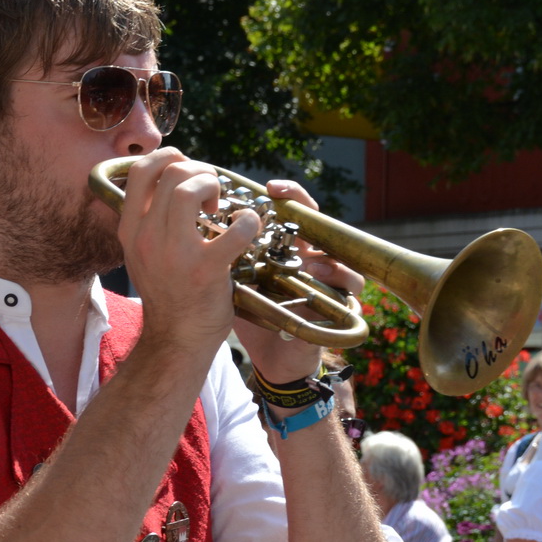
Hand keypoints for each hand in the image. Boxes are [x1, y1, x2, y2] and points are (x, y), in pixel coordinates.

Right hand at [118, 150, 257, 357]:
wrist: (175, 340)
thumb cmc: (168, 293)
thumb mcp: (142, 253)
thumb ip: (148, 220)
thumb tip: (167, 181)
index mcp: (130, 230)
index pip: (140, 170)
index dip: (169, 157)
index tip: (188, 169)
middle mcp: (146, 237)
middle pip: (170, 173)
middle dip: (200, 171)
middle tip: (211, 191)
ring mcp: (174, 254)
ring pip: (190, 189)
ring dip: (214, 186)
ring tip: (221, 208)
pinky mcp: (205, 270)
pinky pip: (234, 229)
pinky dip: (248, 221)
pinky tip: (247, 226)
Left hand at [227, 179, 367, 385]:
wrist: (271, 355)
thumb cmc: (253, 315)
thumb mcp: (233, 283)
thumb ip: (221, 259)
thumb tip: (189, 232)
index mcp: (281, 247)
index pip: (285, 209)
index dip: (282, 193)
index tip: (267, 186)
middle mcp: (305, 254)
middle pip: (313, 218)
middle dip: (300, 202)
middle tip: (279, 194)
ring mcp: (324, 274)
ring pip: (338, 246)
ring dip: (321, 244)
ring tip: (305, 253)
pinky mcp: (338, 298)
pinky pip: (353, 282)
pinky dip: (341, 276)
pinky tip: (319, 273)